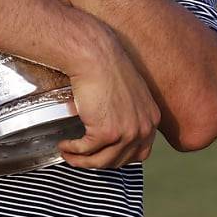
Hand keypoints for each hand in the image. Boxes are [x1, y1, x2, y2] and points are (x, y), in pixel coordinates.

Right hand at [60, 22, 160, 168]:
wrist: (95, 55)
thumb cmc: (106, 66)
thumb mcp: (128, 92)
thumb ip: (127, 112)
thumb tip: (110, 132)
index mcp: (151, 118)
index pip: (140, 152)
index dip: (118, 157)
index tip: (102, 154)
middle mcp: (144, 128)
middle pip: (121, 160)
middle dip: (98, 161)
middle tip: (82, 157)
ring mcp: (127, 132)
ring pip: (102, 161)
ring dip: (82, 161)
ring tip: (69, 153)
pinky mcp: (106, 132)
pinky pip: (86, 151)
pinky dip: (73, 151)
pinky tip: (64, 145)